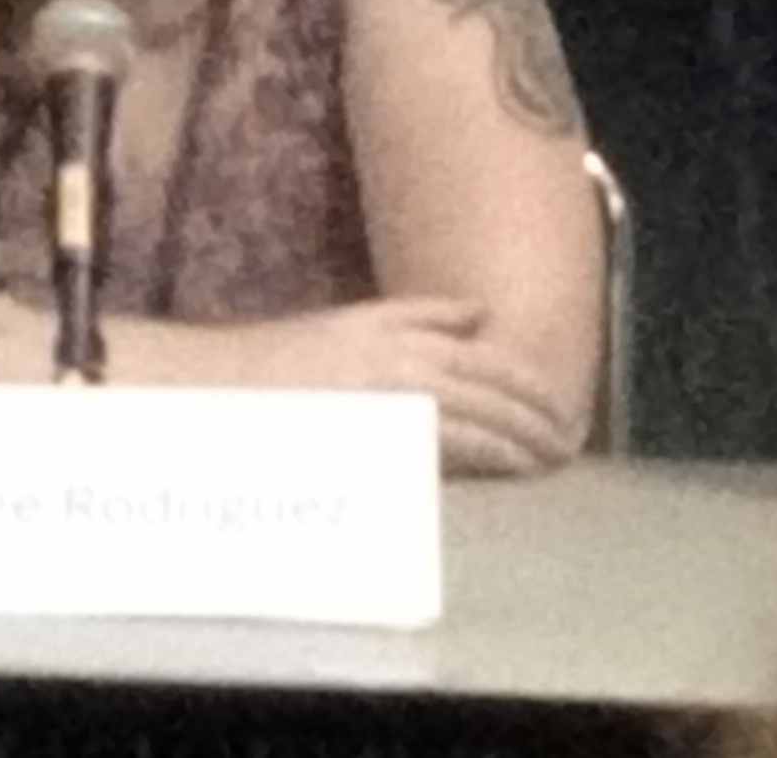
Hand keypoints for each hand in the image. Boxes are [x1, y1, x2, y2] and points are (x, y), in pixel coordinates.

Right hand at [242, 297, 577, 476]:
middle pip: (490, 379)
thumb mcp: (342, 326)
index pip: (480, 350)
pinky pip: (453, 437)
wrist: (208, 385)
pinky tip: (516, 464)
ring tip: (554, 453)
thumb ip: (411, 316)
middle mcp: (396, 352)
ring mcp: (388, 387)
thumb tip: (478, 315)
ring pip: (480, 408)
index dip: (526, 376)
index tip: (559, 398)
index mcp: (388, 329)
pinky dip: (492, 450)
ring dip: (525, 432)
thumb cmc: (267, 365)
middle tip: (569, 432)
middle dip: (536, 406)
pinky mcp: (377, 422)